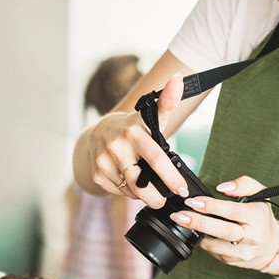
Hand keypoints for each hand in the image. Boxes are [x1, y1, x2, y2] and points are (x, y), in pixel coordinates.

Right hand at [81, 72, 190, 207]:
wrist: (97, 134)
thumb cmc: (132, 128)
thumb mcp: (149, 117)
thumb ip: (167, 102)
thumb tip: (179, 78)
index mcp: (133, 132)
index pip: (156, 158)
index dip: (170, 176)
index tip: (182, 189)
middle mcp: (116, 147)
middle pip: (141, 183)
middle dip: (156, 197)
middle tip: (167, 200)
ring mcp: (103, 162)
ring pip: (131, 190)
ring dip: (144, 194)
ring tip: (151, 189)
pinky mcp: (96, 175)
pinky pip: (119, 192)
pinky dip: (129, 193)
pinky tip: (132, 184)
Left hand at [169, 175, 278, 270]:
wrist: (273, 247)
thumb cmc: (262, 217)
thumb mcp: (261, 195)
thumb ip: (244, 184)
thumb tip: (222, 187)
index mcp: (257, 216)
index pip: (233, 211)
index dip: (212, 206)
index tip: (194, 201)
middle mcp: (252, 236)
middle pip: (224, 230)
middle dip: (200, 222)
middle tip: (180, 215)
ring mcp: (244, 251)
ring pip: (218, 246)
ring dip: (198, 235)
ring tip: (180, 223)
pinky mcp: (235, 261)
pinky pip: (216, 253)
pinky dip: (204, 244)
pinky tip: (194, 234)